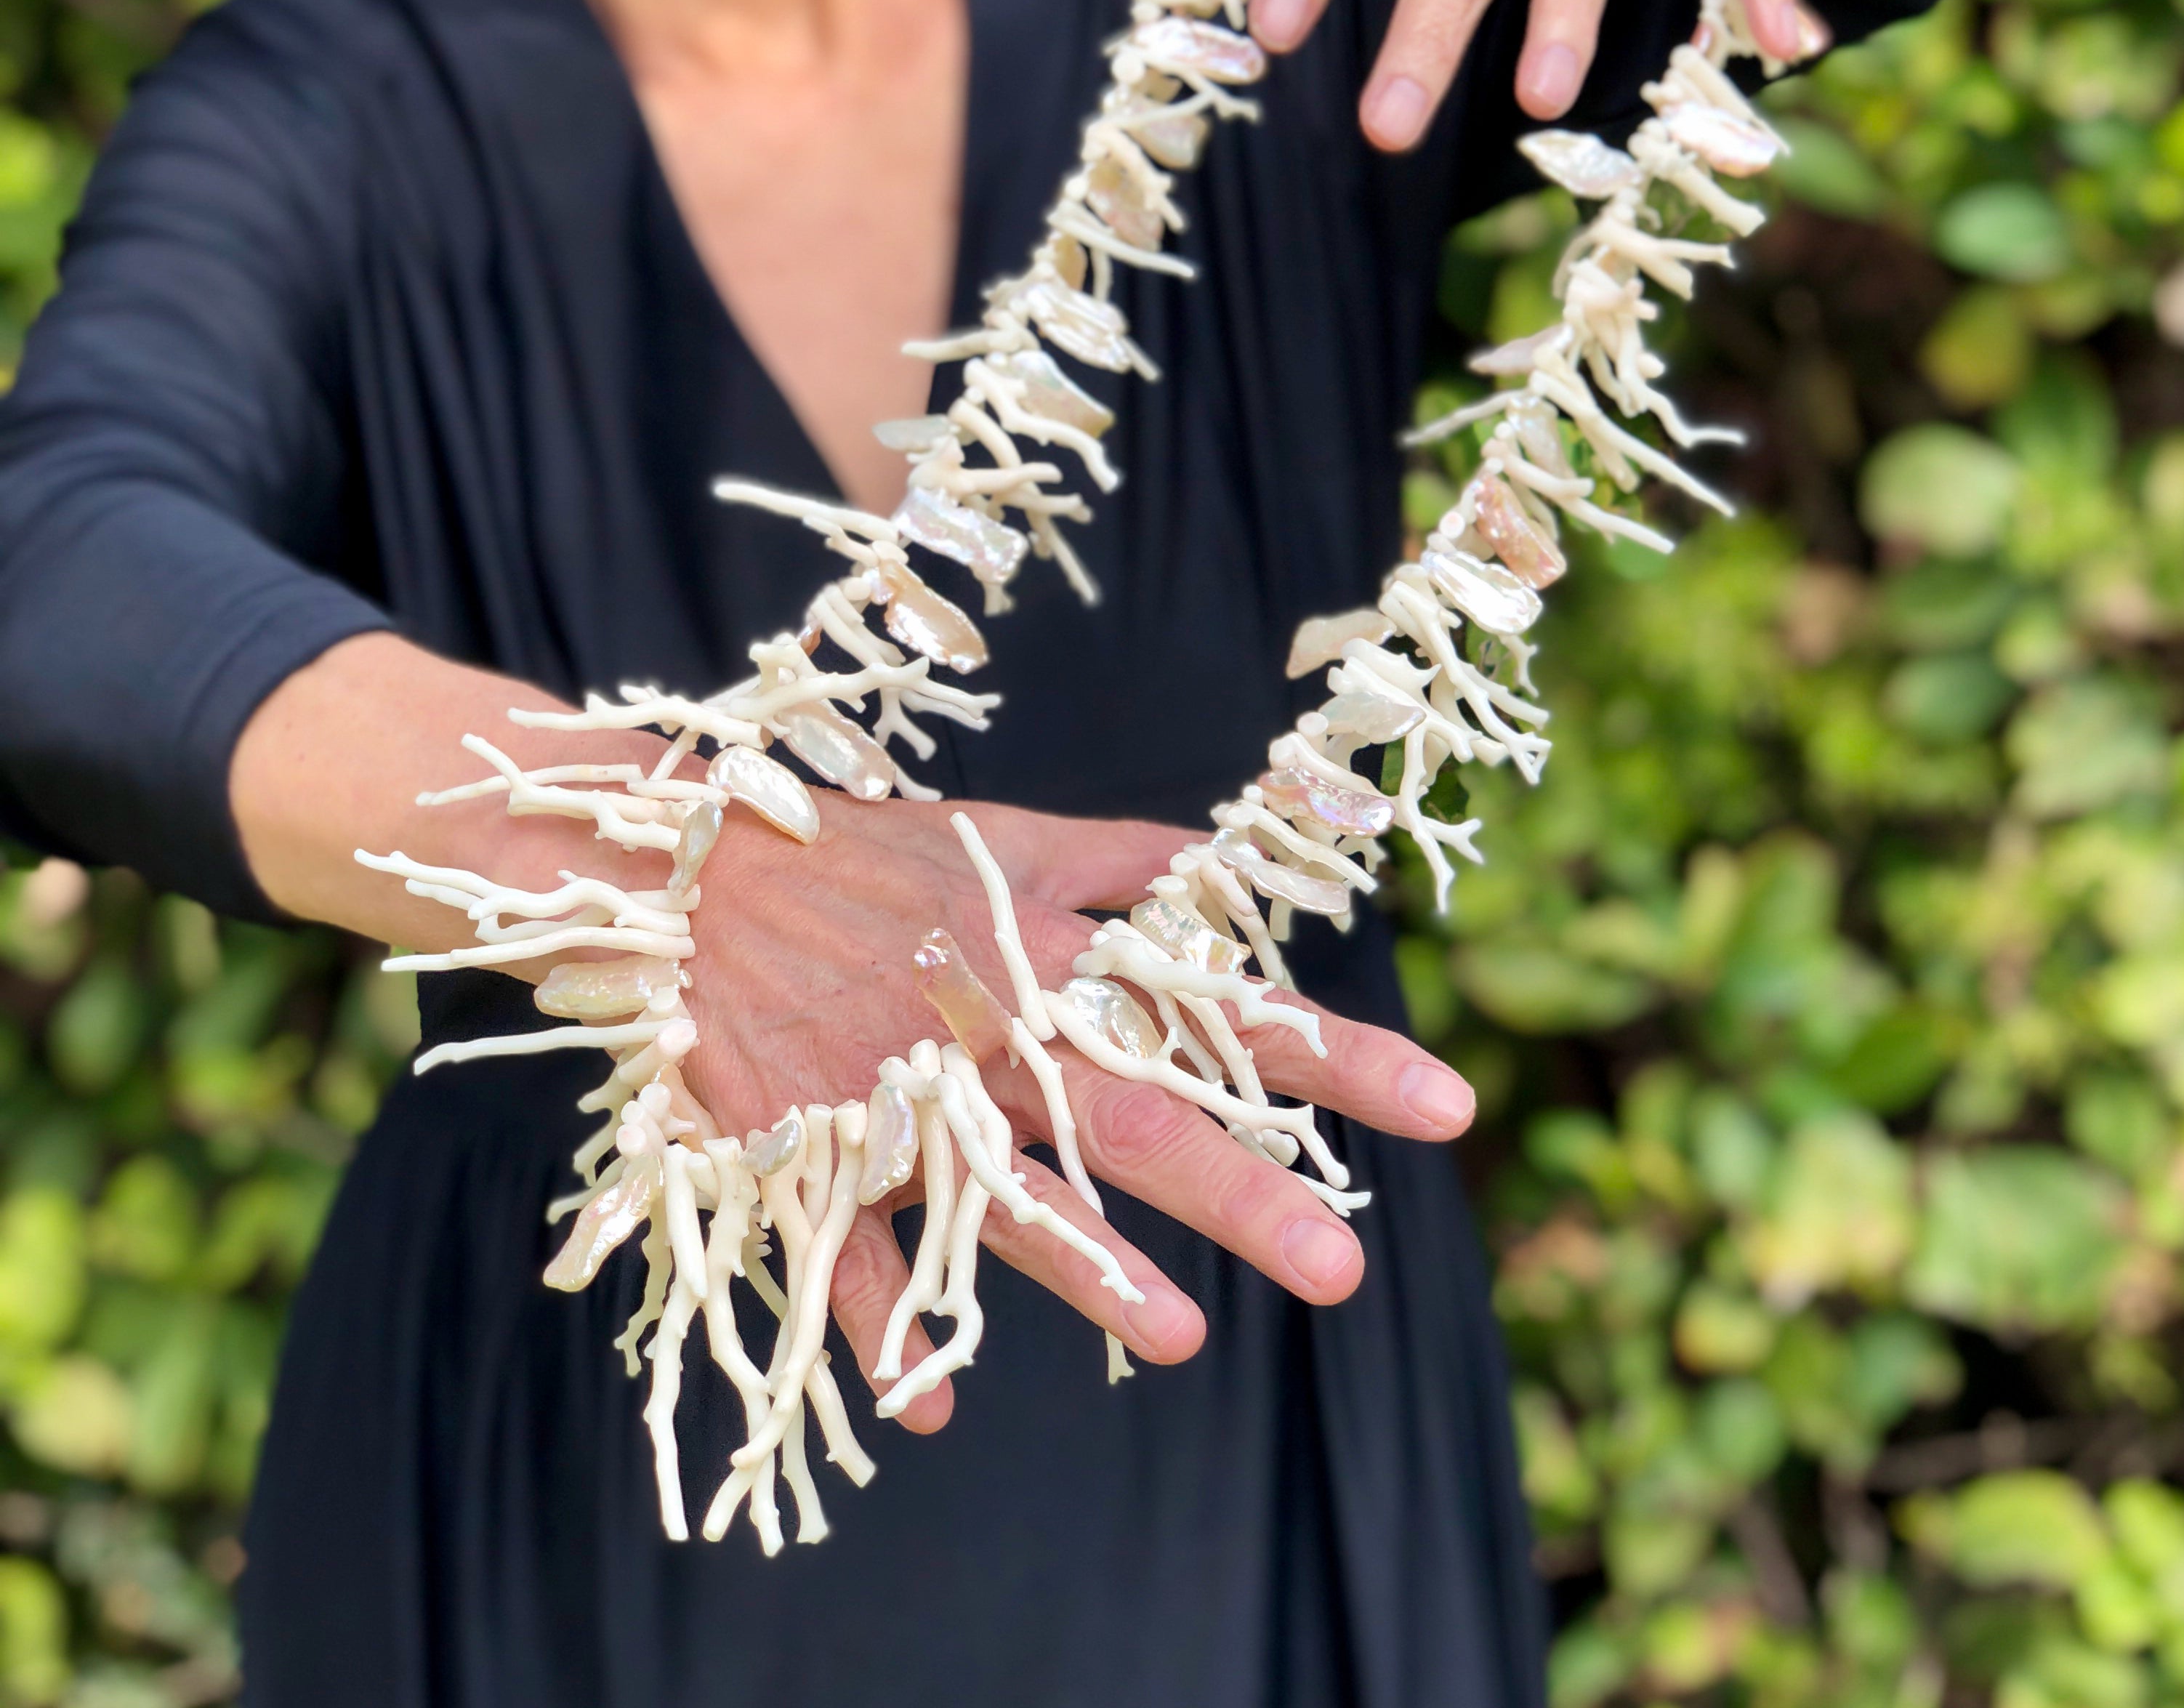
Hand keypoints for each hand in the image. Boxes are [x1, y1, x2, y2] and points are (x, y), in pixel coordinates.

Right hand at [683, 791, 1474, 1431]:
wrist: (681, 873)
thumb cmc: (860, 853)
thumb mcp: (1002, 833)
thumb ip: (1124, 857)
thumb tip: (1229, 865)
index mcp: (1050, 950)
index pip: (1218, 1008)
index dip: (1337, 1054)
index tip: (1444, 1105)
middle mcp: (993, 1030)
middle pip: (1136, 1117)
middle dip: (1244, 1193)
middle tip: (1343, 1270)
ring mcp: (903, 1097)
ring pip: (1011, 1193)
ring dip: (1092, 1271)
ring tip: (1181, 1339)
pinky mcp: (814, 1150)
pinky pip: (858, 1254)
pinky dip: (894, 1324)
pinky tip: (935, 1408)